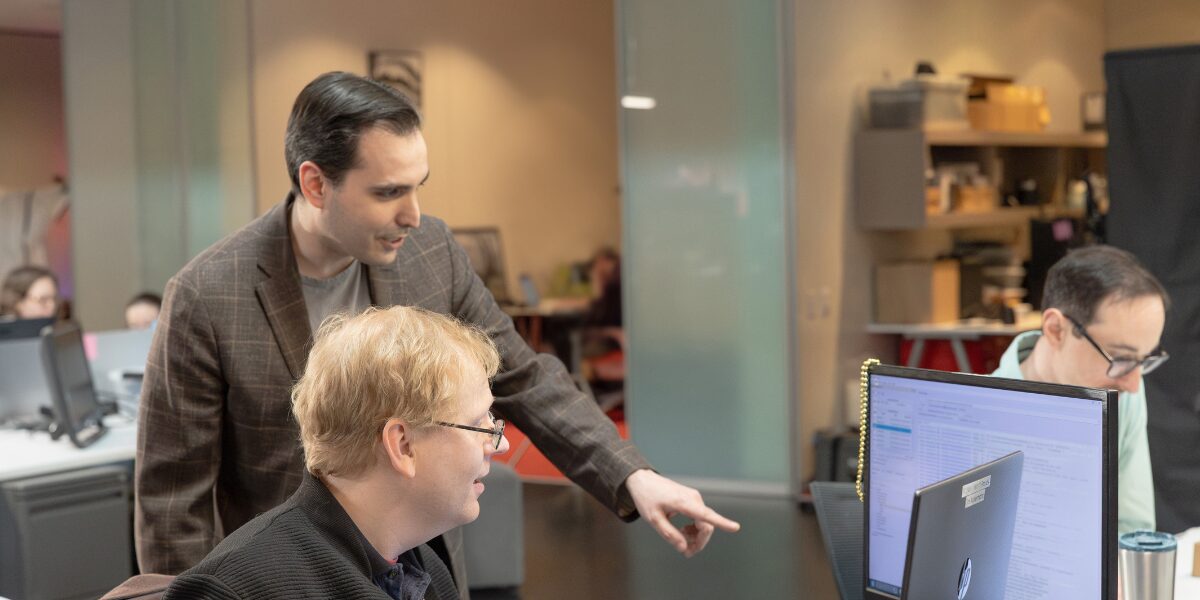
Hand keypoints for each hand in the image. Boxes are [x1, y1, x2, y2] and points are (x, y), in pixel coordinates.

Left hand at [624, 469, 740, 556]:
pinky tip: (684, 530)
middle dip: (699, 542)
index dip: (722, 523)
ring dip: (696, 536)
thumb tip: (684, 548)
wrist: (643, 480)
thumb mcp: (653, 519)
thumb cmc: (647, 498)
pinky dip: (695, 528)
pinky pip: (701, 517)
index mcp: (684, 503)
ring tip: (681, 541)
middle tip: (686, 553)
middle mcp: (693, 499)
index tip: (735, 527)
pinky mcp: (693, 499)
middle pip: (706, 525)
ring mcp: (694, 498)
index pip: (706, 515)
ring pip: (705, 522)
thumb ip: (669, 534)